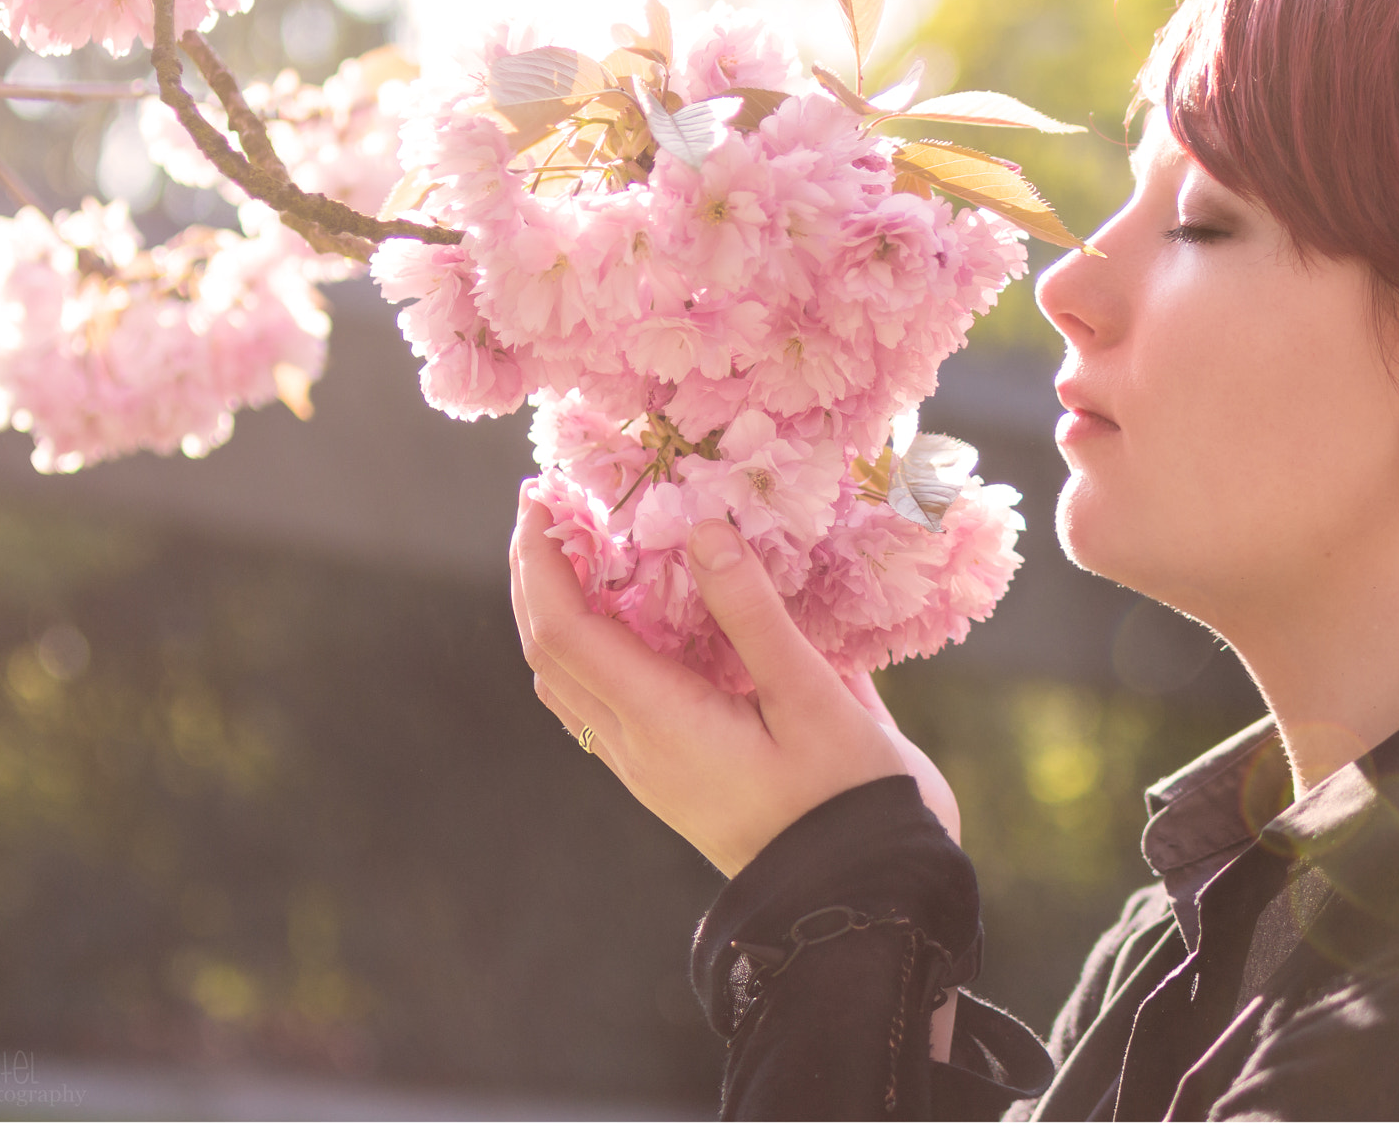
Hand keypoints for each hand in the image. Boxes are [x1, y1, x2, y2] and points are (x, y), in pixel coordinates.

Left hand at [510, 480, 958, 875]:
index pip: (566, 632)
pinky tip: (633, 615)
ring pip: (568, 684)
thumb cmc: (849, 797)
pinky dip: (594, 650)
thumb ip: (752, 612)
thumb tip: (700, 528)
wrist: (861, 898)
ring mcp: (648, 768)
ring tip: (581, 551)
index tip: (543, 500)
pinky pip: (604, 707)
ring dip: (558, 614)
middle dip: (536, 577)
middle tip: (549, 508)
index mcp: (661, 724)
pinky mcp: (671, 777)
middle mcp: (636, 748)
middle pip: (550, 654)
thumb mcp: (812, 699)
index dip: (543, 563)